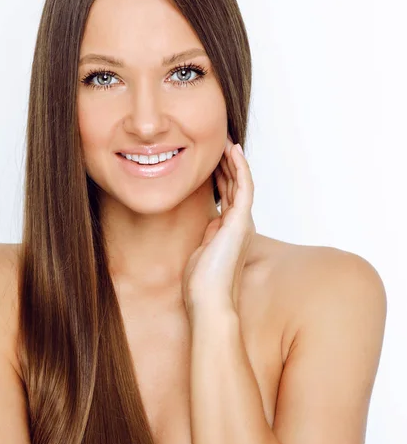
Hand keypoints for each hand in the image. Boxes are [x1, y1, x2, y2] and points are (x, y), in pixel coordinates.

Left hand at [181, 135, 255, 321]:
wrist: (208, 301)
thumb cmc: (201, 283)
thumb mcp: (199, 251)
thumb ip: (203, 236)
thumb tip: (201, 226)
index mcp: (228, 231)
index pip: (226, 196)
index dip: (221, 176)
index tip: (212, 160)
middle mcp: (238, 225)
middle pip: (234, 186)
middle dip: (227, 165)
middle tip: (219, 144)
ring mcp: (242, 222)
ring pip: (240, 183)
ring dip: (234, 161)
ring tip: (226, 142)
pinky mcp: (241, 222)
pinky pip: (244, 187)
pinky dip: (240, 168)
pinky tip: (233, 152)